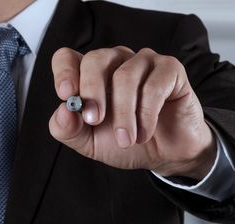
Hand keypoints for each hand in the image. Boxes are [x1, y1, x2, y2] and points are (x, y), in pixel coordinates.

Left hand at [48, 46, 215, 179]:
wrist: (168, 155)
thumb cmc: (131, 142)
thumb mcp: (91, 143)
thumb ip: (69, 130)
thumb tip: (62, 111)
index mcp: (93, 75)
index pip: (69, 57)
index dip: (65, 72)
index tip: (67, 95)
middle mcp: (118, 62)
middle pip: (96, 59)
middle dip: (92, 92)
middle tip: (95, 121)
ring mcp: (146, 62)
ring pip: (125, 76)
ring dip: (124, 114)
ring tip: (127, 140)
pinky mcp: (171, 70)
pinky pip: (154, 85)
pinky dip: (147, 114)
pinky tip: (145, 132)